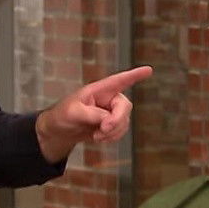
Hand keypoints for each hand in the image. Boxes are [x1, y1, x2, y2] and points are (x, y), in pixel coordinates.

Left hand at [35, 65, 152, 162]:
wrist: (60, 131)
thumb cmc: (63, 115)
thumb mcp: (73, 113)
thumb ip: (91, 114)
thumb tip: (107, 119)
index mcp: (99, 90)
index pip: (119, 80)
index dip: (135, 75)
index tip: (149, 70)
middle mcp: (109, 99)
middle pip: (125, 107)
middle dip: (116, 121)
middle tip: (103, 130)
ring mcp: (111, 112)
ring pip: (124, 122)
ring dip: (112, 132)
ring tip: (96, 136)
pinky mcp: (112, 124)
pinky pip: (120, 131)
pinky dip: (111, 137)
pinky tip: (98, 137)